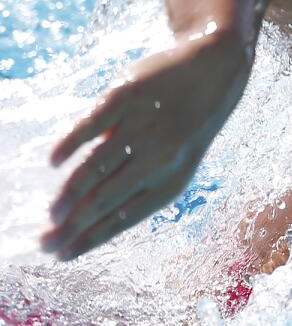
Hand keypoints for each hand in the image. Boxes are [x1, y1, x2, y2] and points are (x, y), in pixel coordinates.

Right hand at [42, 31, 251, 259]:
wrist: (213, 69)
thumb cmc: (185, 127)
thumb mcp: (175, 163)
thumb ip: (137, 186)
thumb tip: (85, 216)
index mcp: (171, 180)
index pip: (124, 219)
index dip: (90, 239)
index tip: (61, 255)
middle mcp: (159, 157)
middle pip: (106, 199)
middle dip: (71, 226)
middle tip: (43, 242)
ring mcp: (141, 127)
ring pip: (96, 168)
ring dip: (69, 195)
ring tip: (50, 214)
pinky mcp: (126, 97)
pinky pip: (91, 126)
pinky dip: (70, 145)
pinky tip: (53, 162)